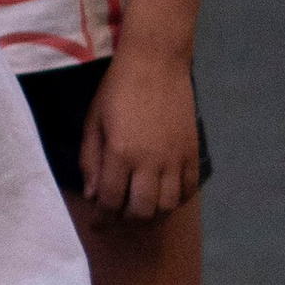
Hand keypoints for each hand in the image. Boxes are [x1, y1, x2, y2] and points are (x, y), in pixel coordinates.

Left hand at [76, 43, 200, 220]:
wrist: (156, 63)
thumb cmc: (117, 89)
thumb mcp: (93, 121)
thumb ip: (91, 160)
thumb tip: (93, 196)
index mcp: (121, 153)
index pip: (111, 201)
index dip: (102, 218)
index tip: (97, 222)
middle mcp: (151, 161)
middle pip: (142, 211)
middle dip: (126, 222)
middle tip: (117, 219)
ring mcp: (176, 158)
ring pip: (167, 206)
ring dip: (152, 216)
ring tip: (139, 212)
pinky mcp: (193, 153)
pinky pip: (188, 190)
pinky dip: (176, 201)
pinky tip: (163, 198)